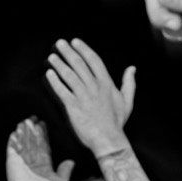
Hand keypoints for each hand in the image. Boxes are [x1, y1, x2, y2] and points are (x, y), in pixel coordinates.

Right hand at [5, 119, 73, 180]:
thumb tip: (71, 161)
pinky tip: (16, 131)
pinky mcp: (12, 160)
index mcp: (43, 165)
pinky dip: (14, 139)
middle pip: (33, 142)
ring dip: (24, 131)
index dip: (43, 135)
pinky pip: (12, 147)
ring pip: (23, 142)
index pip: (43, 146)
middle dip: (33, 130)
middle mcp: (32, 161)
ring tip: (26, 120)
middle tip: (34, 117)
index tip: (43, 125)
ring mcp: (21, 160)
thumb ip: (66, 171)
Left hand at [46, 39, 136, 157]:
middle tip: (60, 43)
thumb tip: (132, 68)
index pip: (94, 60)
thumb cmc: (116, 122)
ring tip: (52, 56)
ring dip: (59, 64)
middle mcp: (94, 87)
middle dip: (69, 52)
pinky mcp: (73, 106)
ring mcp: (83, 96)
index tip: (75, 41)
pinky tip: (48, 74)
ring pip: (69, 75)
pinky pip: (62, 90)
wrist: (107, 139)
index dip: (84, 49)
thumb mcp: (126, 101)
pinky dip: (55, 81)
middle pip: (79, 64)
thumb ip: (129, 83)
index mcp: (107, 83)